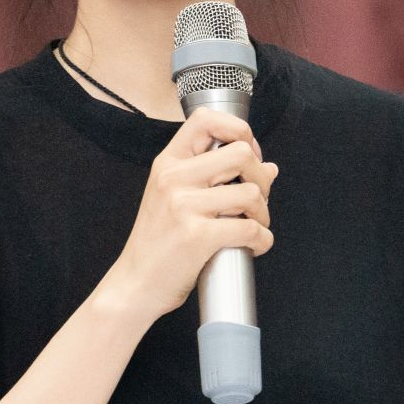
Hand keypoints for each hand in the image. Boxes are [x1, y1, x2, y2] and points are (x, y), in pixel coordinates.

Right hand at [101, 106, 276, 325]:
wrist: (135, 284)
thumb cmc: (158, 243)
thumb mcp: (173, 198)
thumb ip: (214, 177)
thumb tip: (269, 166)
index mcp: (168, 163)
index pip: (206, 119)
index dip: (238, 130)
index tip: (248, 154)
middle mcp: (173, 178)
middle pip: (240, 153)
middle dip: (261, 177)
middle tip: (257, 199)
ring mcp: (184, 206)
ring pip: (251, 193)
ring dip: (264, 214)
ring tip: (254, 226)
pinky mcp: (197, 237)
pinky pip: (250, 229)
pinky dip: (262, 240)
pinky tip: (254, 246)